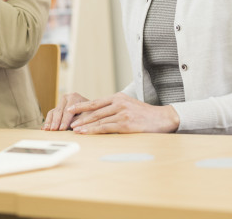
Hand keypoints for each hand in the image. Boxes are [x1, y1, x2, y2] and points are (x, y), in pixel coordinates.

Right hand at [42, 92, 89, 129]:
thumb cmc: (92, 113)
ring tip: (47, 129)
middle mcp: (66, 98)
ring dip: (50, 122)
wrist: (92, 110)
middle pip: (59, 111)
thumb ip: (79, 120)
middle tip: (53, 130)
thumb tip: (71, 127)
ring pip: (53, 112)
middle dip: (56, 121)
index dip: (64, 120)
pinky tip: (45, 128)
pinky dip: (48, 121)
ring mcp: (61, 103)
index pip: (68, 110)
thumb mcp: (88, 116)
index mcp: (74, 97)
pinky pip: (51, 114)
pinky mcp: (58, 109)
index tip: (62, 129)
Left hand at [63, 93, 179, 133]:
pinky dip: (94, 130)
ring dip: (85, 125)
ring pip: (98, 119)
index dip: (82, 106)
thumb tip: (100, 113)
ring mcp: (122, 113)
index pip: (96, 102)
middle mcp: (119, 103)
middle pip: (95, 111)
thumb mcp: (129, 105)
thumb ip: (115, 107)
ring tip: (75, 130)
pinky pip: (106, 127)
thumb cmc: (145, 114)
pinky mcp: (126, 124)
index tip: (70, 109)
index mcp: (118, 97)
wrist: (163, 118)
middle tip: (68, 122)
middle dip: (80, 117)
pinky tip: (87, 133)